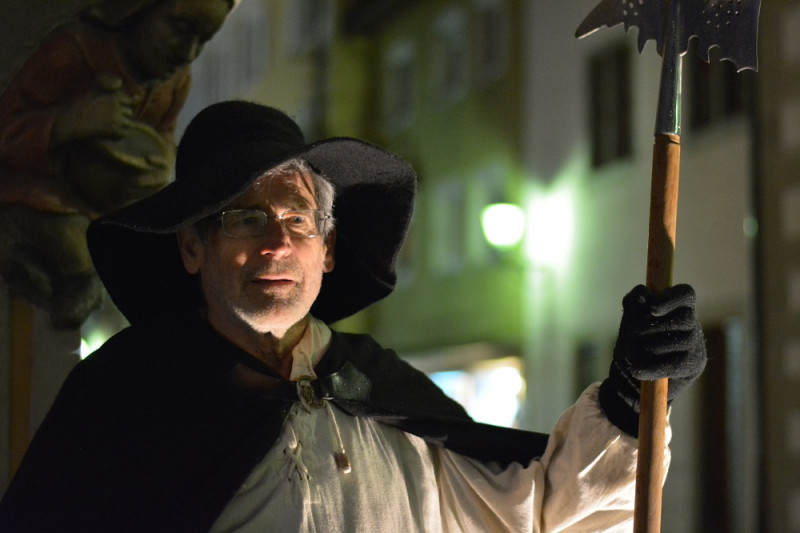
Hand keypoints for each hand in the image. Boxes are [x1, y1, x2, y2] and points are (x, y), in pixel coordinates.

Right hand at [52, 74, 135, 145]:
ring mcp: (117, 119)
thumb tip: (131, 90)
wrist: (69, 122)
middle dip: (121, 116)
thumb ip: (110, 86)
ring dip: (120, 126)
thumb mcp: (95, 91)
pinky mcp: (115, 131)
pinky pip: (124, 134)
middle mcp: (117, 106)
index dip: (118, 106)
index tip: (105, 109)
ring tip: (104, 125)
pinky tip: (105, 133)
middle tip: (103, 119)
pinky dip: (117, 135)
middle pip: (129, 112)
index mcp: (114, 95)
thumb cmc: (80, 106)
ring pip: (128, 123)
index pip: (127, 100)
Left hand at [599, 284, 706, 435]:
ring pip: (673, 341)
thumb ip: (634, 302)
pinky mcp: (693, 366)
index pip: (685, 294)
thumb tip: (644, 293)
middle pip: (678, 318)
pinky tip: (636, 371)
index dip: (671, 298)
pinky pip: (672, 364)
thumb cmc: (634, 343)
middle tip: (629, 339)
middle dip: (647, 328)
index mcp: (678, 307)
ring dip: (645, 348)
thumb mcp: (629, 320)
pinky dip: (650, 367)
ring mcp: (696, 346)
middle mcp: (693, 325)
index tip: (653, 309)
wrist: (632, 376)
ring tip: (630, 356)